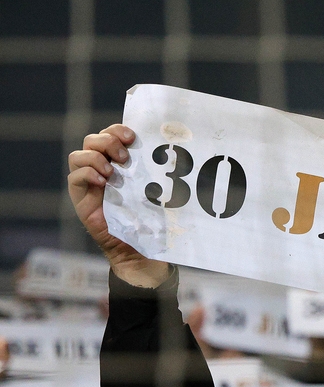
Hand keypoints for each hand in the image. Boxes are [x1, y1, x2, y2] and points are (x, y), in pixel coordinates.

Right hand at [67, 125, 169, 287]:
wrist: (138, 247)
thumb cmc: (149, 219)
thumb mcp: (155, 193)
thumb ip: (156, 175)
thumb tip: (177, 155)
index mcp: (118, 162)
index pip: (110, 134)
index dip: (118, 130)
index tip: (133, 136)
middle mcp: (101, 168)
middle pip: (92, 140)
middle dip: (107, 141)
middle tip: (125, 156)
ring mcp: (88, 182)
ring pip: (79, 155)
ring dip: (95, 158)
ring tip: (112, 173)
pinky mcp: (80, 197)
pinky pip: (74, 177)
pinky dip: (87, 174)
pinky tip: (103, 183)